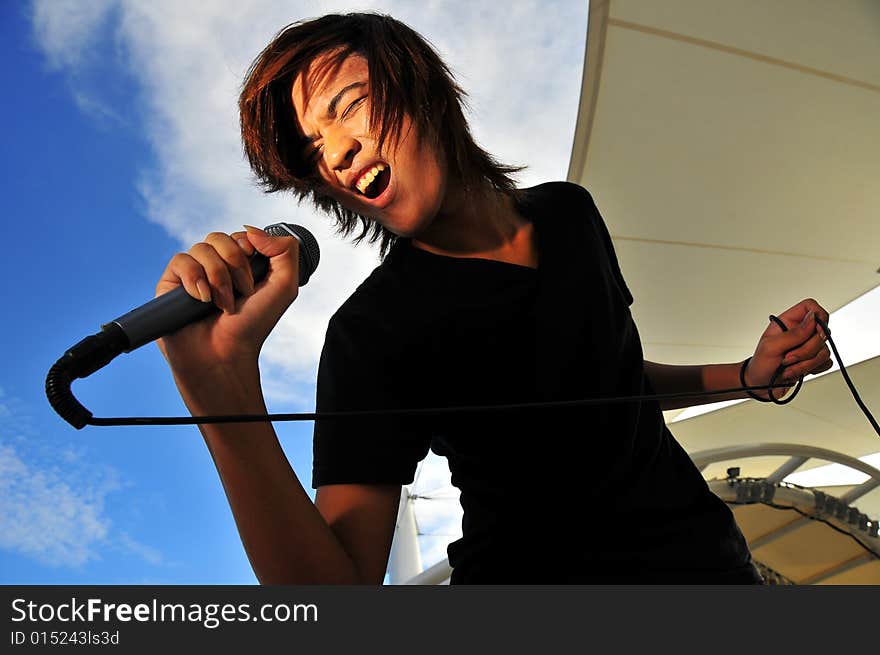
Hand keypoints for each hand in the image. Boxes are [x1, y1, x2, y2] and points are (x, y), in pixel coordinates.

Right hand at [155, 226, 299, 377]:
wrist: (226, 355)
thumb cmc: (254, 325)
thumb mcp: (285, 287)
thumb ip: (285, 251)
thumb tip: (252, 230)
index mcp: (240, 265)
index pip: (239, 236)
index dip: (248, 246)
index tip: (254, 267)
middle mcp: (215, 267)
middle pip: (219, 238)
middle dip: (235, 264)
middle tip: (243, 292)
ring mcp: (192, 274)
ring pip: (201, 248)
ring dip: (218, 277)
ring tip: (223, 304)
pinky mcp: (170, 284)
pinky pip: (180, 261)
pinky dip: (195, 278)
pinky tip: (202, 299)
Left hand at [744, 298, 832, 399]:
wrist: (760, 386)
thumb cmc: (760, 364)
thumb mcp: (771, 347)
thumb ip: (794, 333)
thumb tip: (812, 318)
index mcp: (788, 322)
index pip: (810, 307)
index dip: (817, 316)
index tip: (812, 331)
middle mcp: (800, 332)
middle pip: (821, 332)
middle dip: (805, 350)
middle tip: (787, 358)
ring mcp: (807, 346)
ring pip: (824, 350)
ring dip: (806, 363)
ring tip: (788, 367)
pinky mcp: (813, 360)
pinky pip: (826, 362)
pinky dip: (813, 369)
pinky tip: (797, 371)